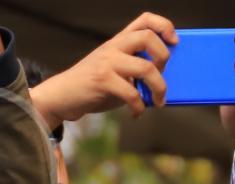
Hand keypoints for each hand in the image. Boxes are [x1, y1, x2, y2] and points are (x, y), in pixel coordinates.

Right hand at [29, 12, 177, 128]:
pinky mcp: (102, 80)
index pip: (145, 20)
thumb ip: (133, 68)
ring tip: (158, 101)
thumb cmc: (90, 87)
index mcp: (117, 41)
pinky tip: (136, 113)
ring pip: (146, 67)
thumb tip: (161, 80)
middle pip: (148, 37)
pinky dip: (139, 107)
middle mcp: (113, 47)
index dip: (164, 26)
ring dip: (159, 87)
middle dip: (164, 57)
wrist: (60, 97)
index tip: (174, 42)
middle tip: (162, 75)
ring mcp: (107, 62)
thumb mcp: (113, 70)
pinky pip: (131, 93)